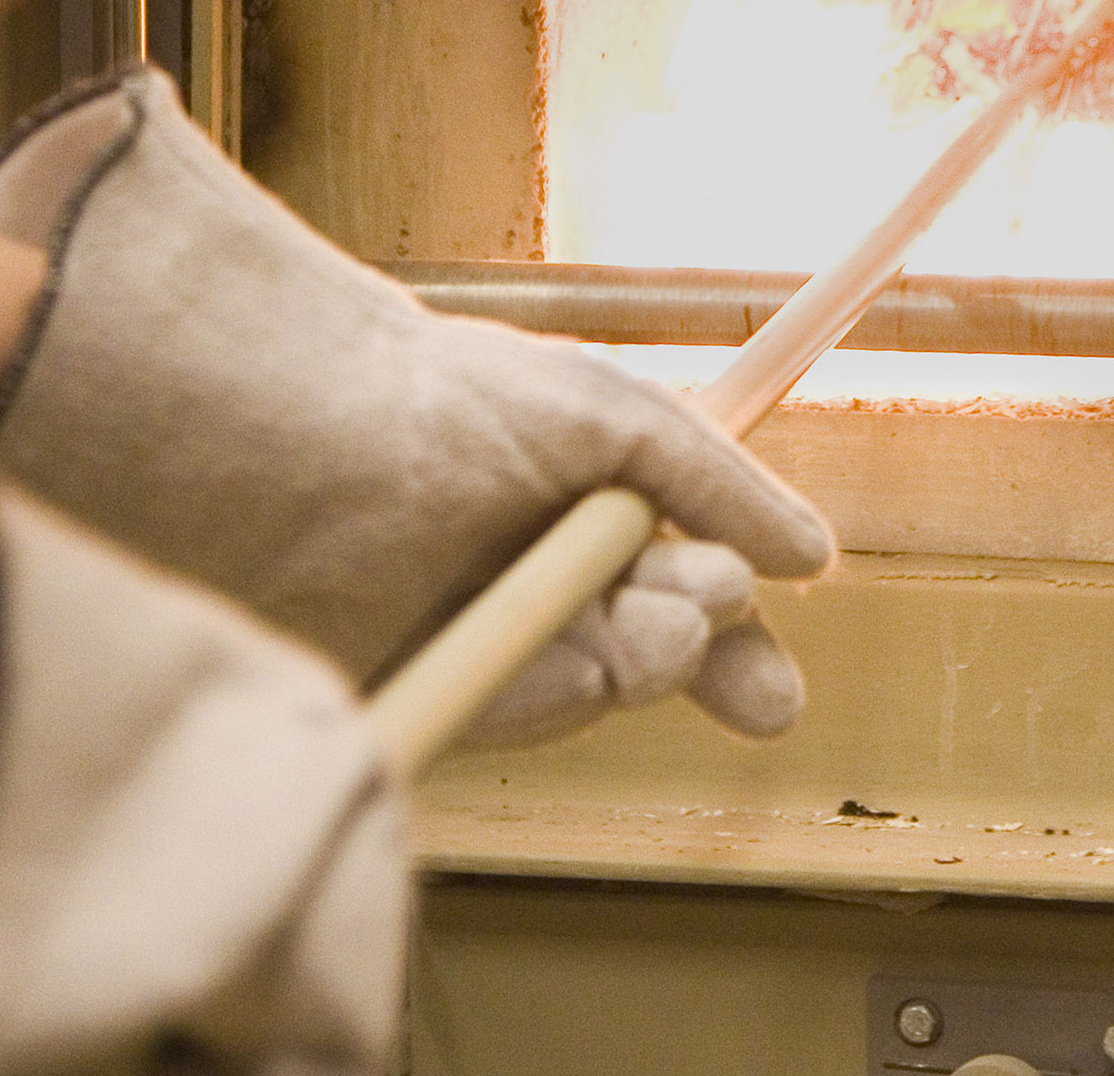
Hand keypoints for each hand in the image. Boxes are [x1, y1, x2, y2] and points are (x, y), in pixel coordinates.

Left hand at [0, 70, 831, 748]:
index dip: (736, 641)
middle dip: (705, 647)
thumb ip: (716, 480)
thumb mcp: (611, 413)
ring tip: (638, 608)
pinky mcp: (427, 682)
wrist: (303, 437)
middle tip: (698, 604)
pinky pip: (521, 718)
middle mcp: (530, 570)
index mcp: (574, 500)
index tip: (775, 684)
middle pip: (654, 651)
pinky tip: (559, 661)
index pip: (677, 587)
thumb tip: (810, 556)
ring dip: (640, 657)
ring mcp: (478, 630)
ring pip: (601, 685)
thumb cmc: (446, 395)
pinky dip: (553, 697)